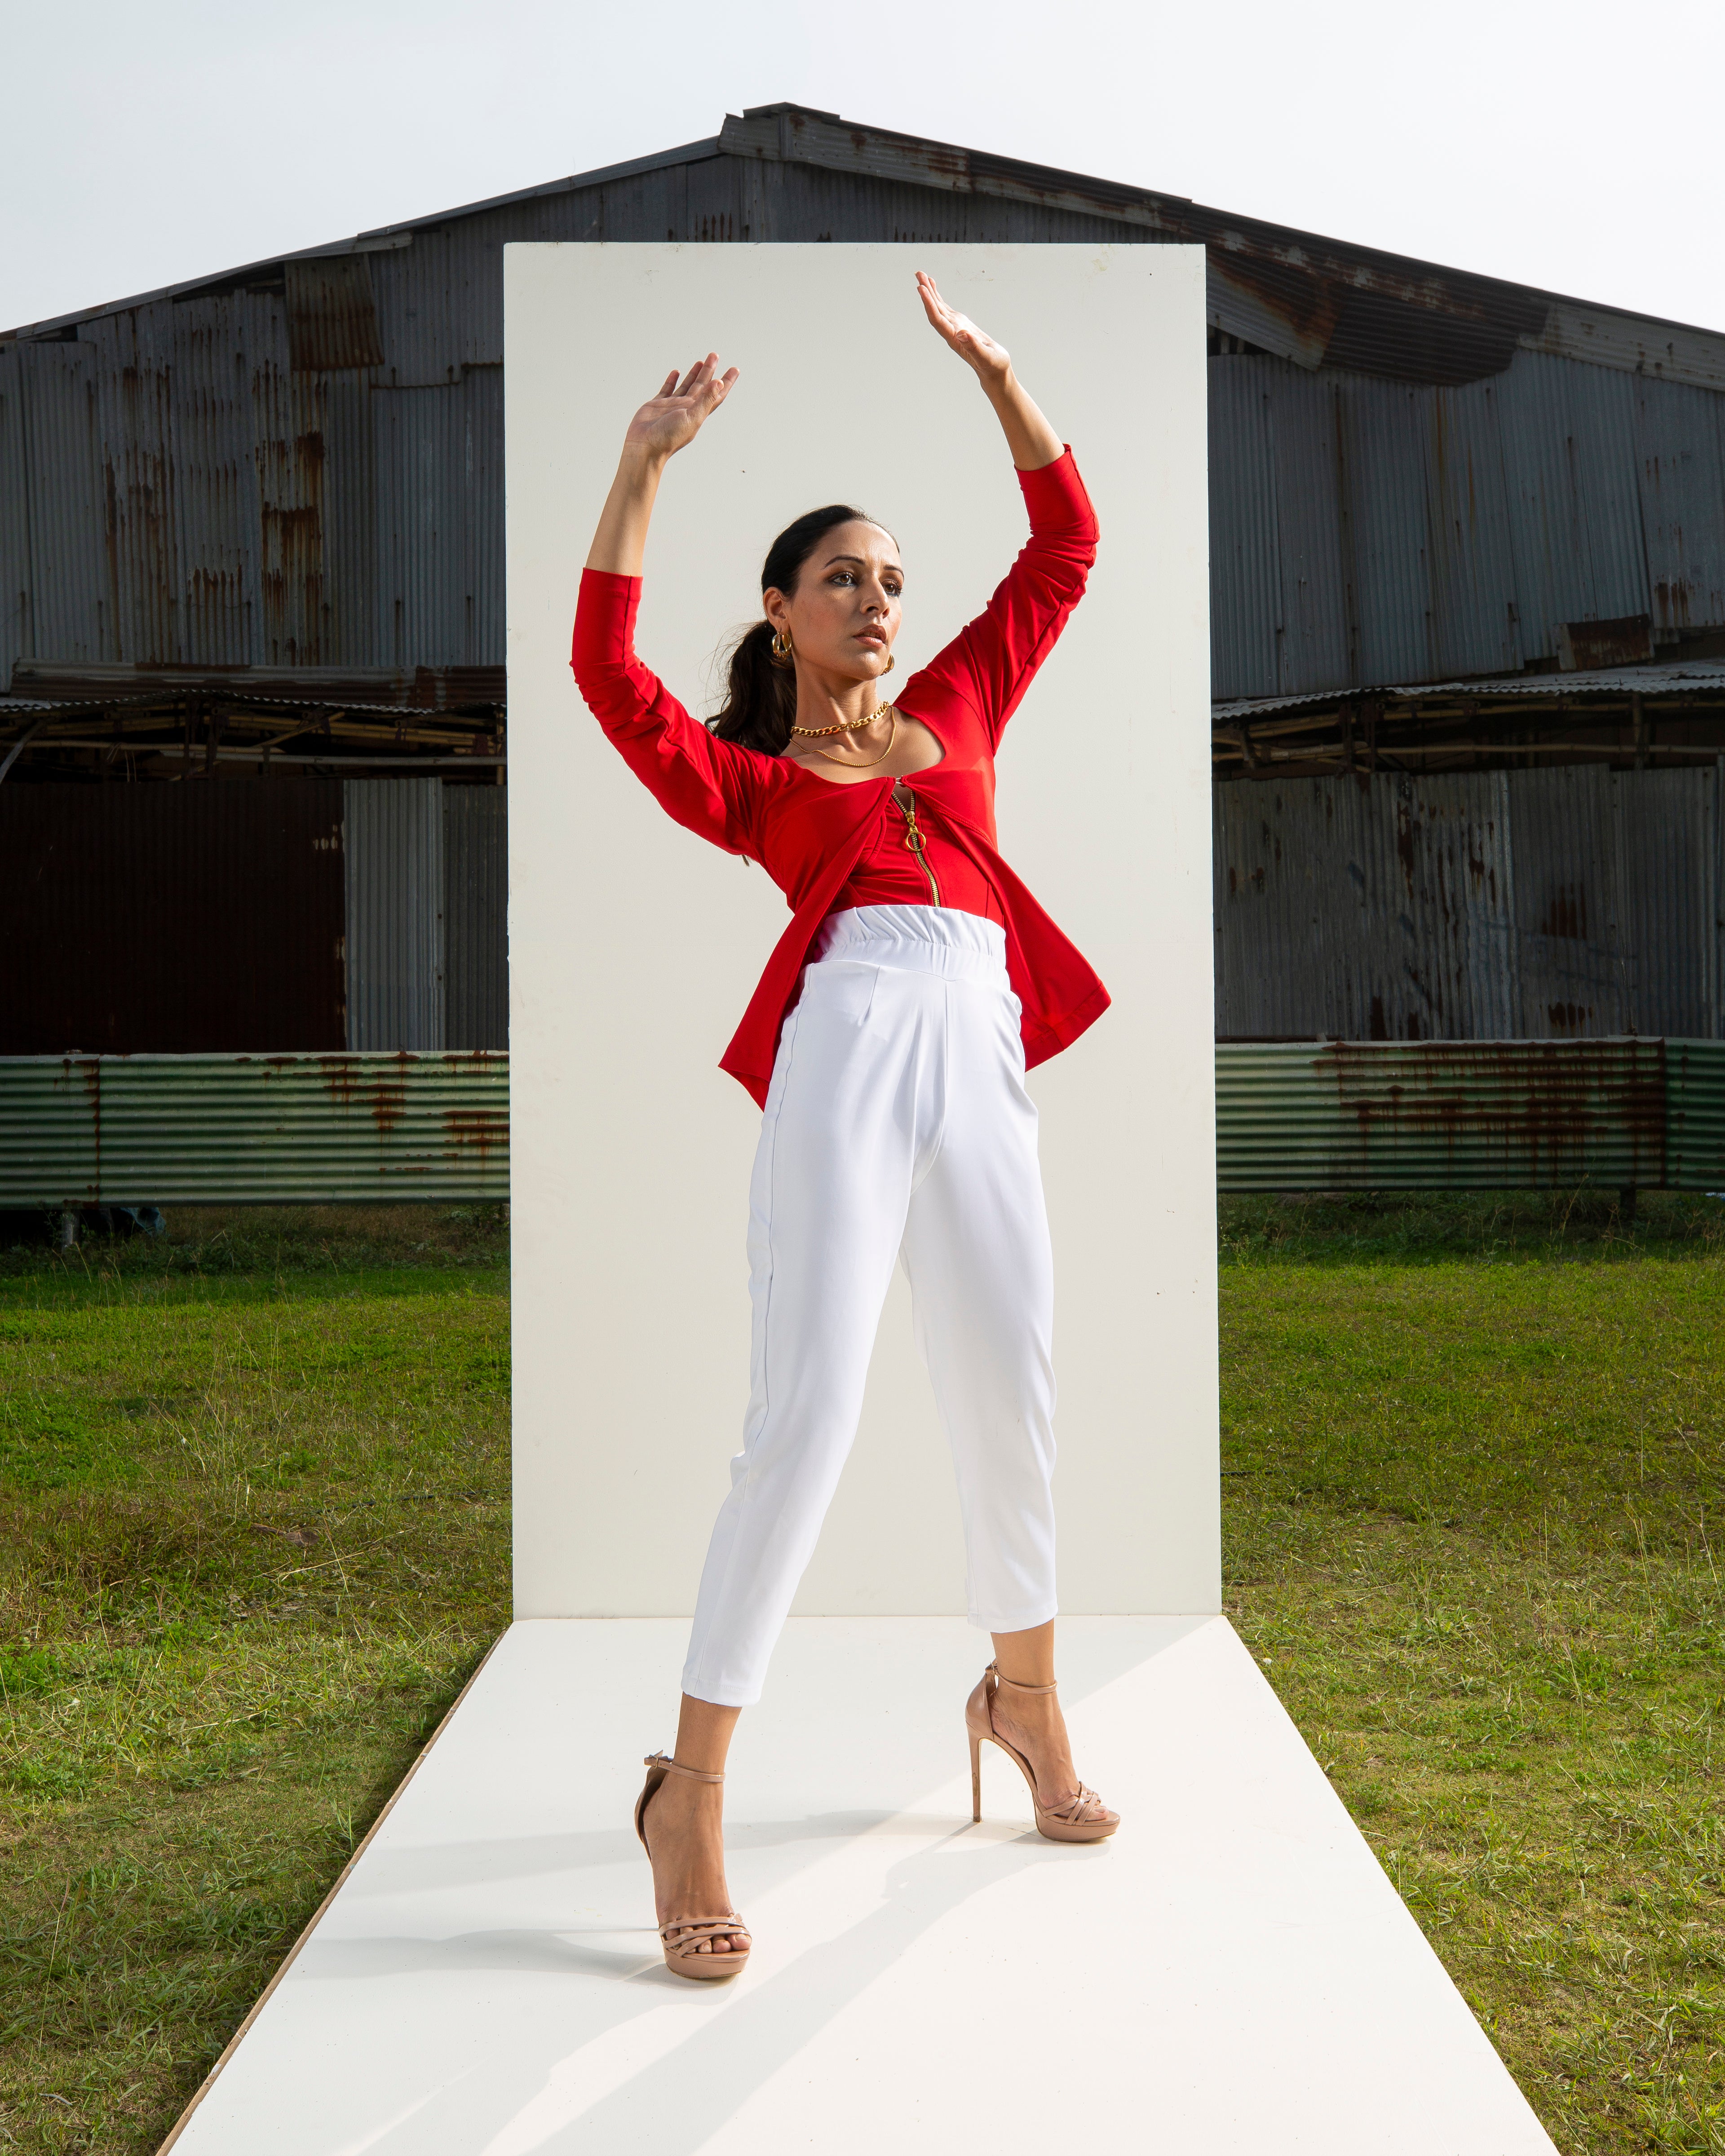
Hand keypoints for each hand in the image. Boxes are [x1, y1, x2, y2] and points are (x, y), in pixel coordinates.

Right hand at [623, 354, 738, 459]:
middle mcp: (687, 408)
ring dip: (694, 374)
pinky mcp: (657, 405)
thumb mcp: (692, 417)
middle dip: (709, 370)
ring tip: (701, 361)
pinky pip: (667, 389)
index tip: (735, 369)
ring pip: (686, 386)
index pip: (716, 394)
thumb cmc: (669, 437)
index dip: (726, 382)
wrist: (645, 447)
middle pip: (702, 385)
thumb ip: (705, 399)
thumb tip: (719, 382)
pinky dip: (673, 381)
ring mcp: (672, 406)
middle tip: (714, 355)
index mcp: (697, 412)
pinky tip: (676, 373)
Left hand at [916, 272, 1010, 387]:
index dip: (929, 304)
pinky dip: (937, 296)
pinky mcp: (958, 324)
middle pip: (934, 310)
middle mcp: (950, 332)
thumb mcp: (986, 357)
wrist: (994, 370)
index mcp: (955, 339)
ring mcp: (953, 327)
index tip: (921, 288)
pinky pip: (944, 308)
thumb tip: (961, 333)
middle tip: (918, 274)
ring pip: (937, 307)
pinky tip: (932, 285)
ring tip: (921, 275)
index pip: (938, 320)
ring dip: (929, 291)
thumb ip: (974, 347)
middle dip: (926, 293)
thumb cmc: (992, 366)